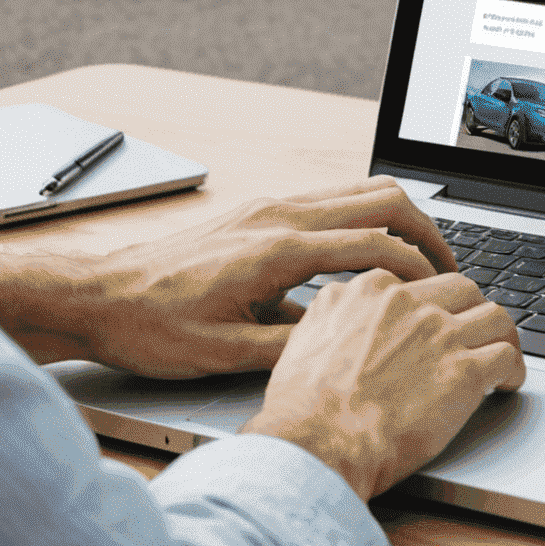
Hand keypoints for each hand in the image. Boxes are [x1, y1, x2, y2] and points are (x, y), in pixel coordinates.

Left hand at [0, 176, 456, 377]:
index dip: (419, 270)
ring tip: (419, 261)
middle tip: (448, 270)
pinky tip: (368, 256)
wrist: (97, 295)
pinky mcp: (260, 210)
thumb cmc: (152, 328)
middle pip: (381, 199)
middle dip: (425, 231)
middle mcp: (280, 214)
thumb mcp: (226, 355)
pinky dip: (367, 218)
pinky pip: (332, 199)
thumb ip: (294, 348)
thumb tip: (349, 348)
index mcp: (278, 249)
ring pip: (359, 190)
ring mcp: (270, 205)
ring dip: (398, 219)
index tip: (443, 294)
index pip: (375, 246)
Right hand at [241, 269, 525, 499]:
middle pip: (461, 290)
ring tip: (502, 352)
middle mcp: (410, 304)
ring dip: (501, 335)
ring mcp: (440, 334)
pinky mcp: (464, 371)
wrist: (317, 443)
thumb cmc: (302, 407)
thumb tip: (339, 311)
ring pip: (493, 316)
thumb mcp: (305, 338)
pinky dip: (514, 367)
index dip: (431, 303)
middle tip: (473, 331)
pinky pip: (506, 355)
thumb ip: (332, 315)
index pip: (417, 282)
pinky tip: (509, 381)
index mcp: (371, 292)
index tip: (435, 318)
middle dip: (471, 310)